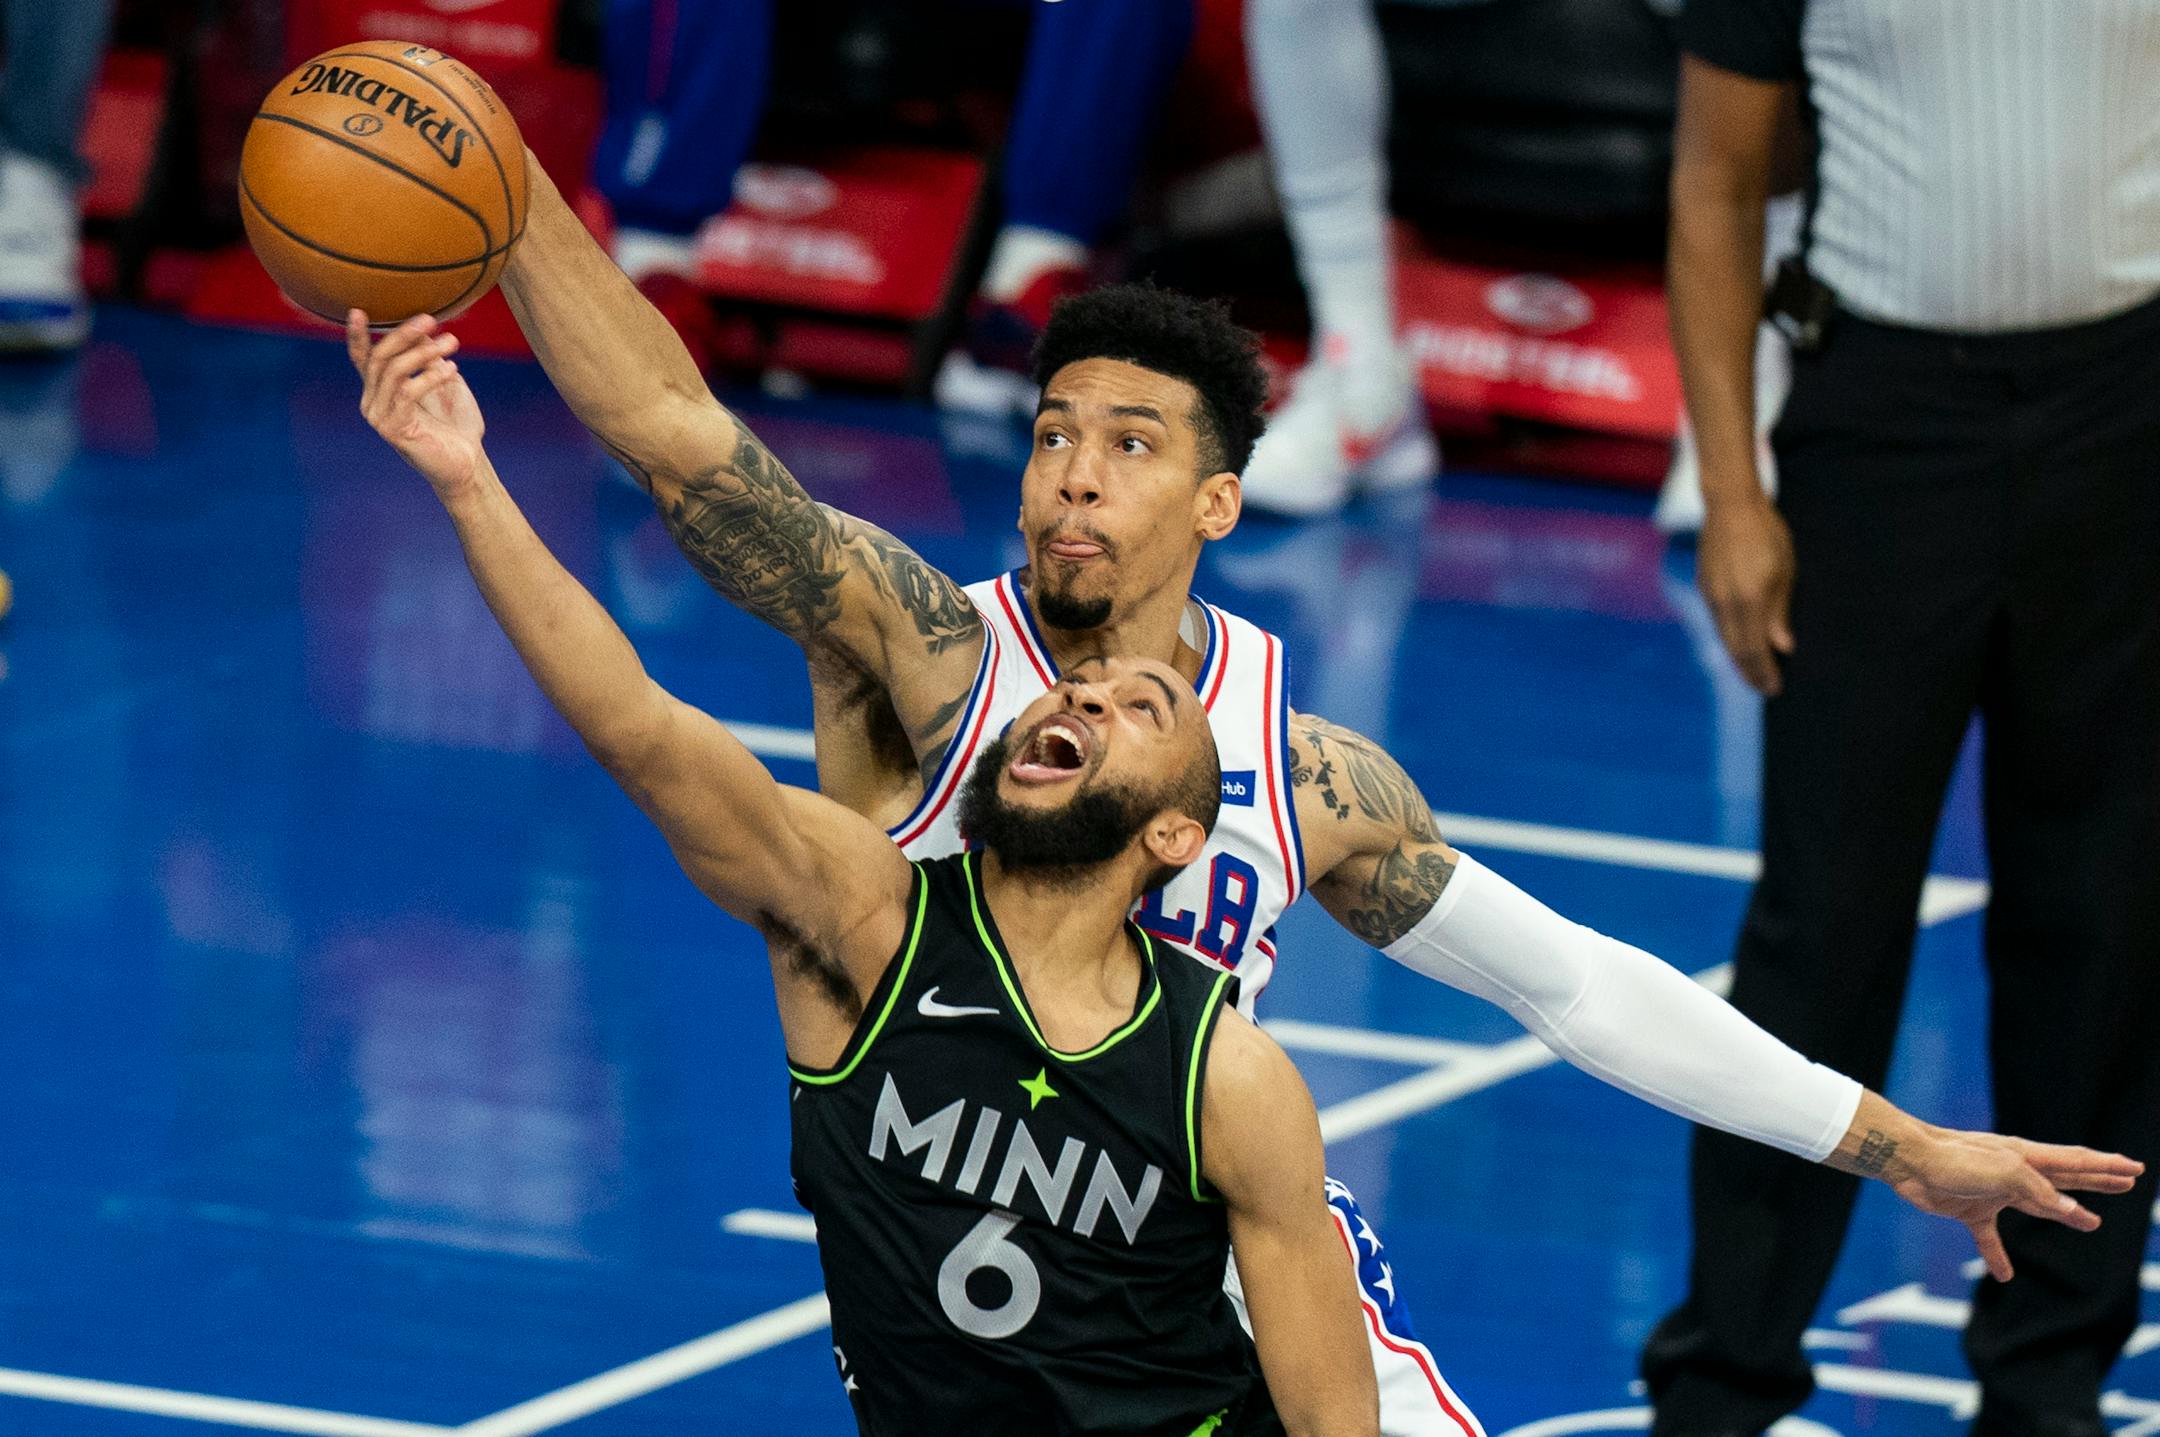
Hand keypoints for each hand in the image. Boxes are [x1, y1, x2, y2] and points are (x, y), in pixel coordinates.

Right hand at [348, 311, 484, 499]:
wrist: (467, 463)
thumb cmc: (456, 423)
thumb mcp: (442, 382)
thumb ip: (427, 358)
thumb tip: (420, 330)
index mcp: (381, 391)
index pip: (364, 359)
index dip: (357, 336)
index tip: (357, 311)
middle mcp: (373, 403)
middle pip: (380, 358)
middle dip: (404, 334)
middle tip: (430, 319)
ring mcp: (380, 417)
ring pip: (394, 371)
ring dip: (424, 352)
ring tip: (451, 343)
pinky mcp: (394, 429)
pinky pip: (407, 392)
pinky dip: (430, 376)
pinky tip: (452, 370)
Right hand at [1696, 493, 1794, 694]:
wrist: (1730, 506)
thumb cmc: (1766, 534)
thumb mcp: (1784, 572)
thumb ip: (1779, 612)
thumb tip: (1782, 647)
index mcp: (1749, 601)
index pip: (1755, 650)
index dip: (1764, 672)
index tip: (1774, 689)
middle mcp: (1725, 604)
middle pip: (1736, 650)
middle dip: (1750, 672)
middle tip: (1763, 688)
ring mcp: (1711, 596)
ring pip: (1724, 637)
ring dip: (1738, 657)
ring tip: (1751, 671)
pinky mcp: (1705, 586)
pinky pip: (1718, 621)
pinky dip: (1729, 637)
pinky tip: (1738, 640)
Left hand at [1886, 1127, 2143, 1281]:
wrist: (1907, 1161)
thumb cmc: (1957, 1159)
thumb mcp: (2007, 1174)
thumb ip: (2042, 1193)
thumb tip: (2076, 1215)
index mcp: (2027, 1157)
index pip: (2076, 1161)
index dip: (2107, 1165)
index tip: (2134, 1168)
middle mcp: (2015, 1172)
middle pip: (2066, 1179)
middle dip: (2097, 1180)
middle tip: (2127, 1182)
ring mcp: (1993, 1191)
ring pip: (2037, 1206)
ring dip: (2066, 1214)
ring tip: (2092, 1224)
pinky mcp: (1969, 1209)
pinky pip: (1989, 1237)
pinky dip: (1998, 1256)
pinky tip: (2005, 1275)